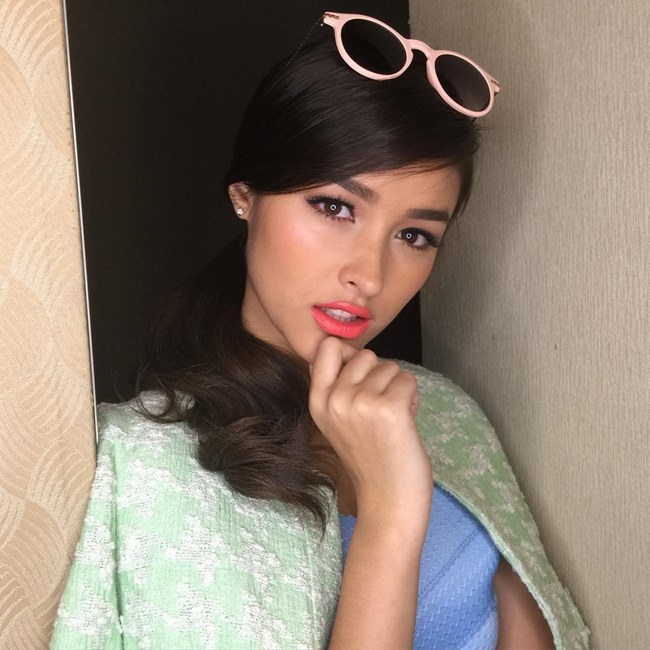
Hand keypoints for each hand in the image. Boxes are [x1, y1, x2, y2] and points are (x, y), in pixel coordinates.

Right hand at [309, 337, 432, 527]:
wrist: (388, 502)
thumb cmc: (369, 459)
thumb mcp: (337, 421)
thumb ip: (336, 385)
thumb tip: (344, 346)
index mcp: (318, 402)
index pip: (327, 347)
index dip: (349, 355)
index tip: (360, 379)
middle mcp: (335, 399)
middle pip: (365, 354)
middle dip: (379, 376)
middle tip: (380, 410)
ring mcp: (361, 403)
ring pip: (390, 367)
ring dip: (398, 390)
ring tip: (392, 421)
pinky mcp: (389, 408)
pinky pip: (408, 380)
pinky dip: (412, 398)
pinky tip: (405, 423)